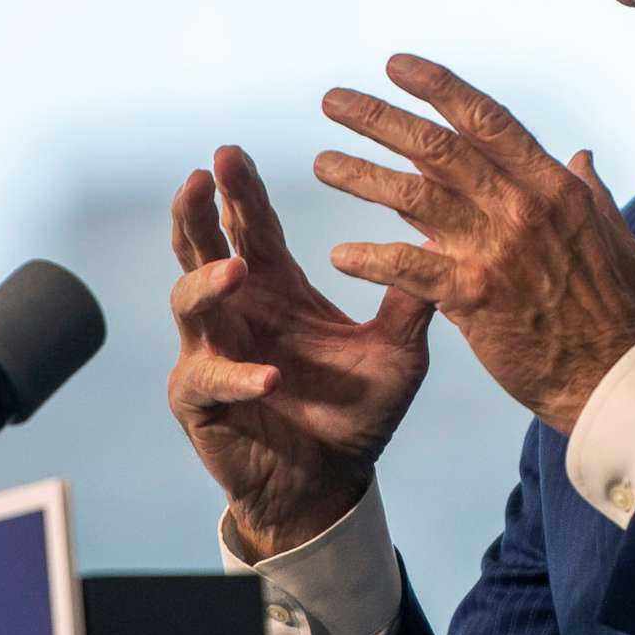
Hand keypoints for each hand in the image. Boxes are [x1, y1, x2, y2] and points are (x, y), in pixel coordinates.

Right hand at [166, 145, 435, 559]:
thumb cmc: (355, 414)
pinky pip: (209, 379)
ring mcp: (211, 352)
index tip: (231, 151)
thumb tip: (446, 242)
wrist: (330, 483)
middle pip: (202, 247)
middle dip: (198, 212)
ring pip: (188, 303)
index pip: (251, 227)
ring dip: (208, 283)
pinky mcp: (202, 400)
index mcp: (276, 289)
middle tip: (202, 177)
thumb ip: (412, 302)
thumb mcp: (397, 353)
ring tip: (237, 270)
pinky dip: (238, 376)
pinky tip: (269, 378)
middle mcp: (237, 312)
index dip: (241, 191)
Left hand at [315, 54, 634, 433]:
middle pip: (437, 148)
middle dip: (379, 119)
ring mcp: (494, 250)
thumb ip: (590, 191)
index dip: (438, 88)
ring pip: (413, 197)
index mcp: (552, 186)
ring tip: (323, 163)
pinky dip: (371, 259)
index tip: (396, 67)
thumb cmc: (616, 311)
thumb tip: (579, 156)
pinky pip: (409, 267)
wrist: (612, 376)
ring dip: (361, 176)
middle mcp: (520, 207)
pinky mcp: (472, 296)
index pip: (486, 120)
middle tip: (333, 102)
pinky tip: (340, 255)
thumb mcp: (615, 237)